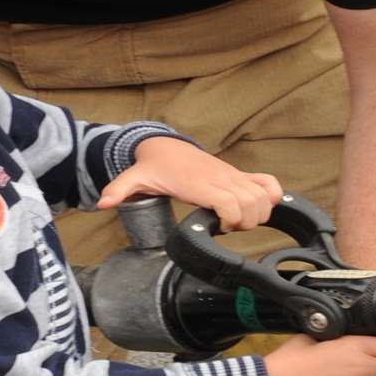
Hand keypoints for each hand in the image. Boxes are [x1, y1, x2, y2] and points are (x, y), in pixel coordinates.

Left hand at [94, 136, 281, 231]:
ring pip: (263, 195)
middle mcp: (220, 177)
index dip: (232, 218)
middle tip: (230, 229)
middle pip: (251, 202)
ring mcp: (232, 175)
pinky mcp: (238, 175)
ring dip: (260, 213)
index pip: (229, 199)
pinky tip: (264, 207)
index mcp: (199, 182)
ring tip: (241, 222)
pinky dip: (273, 195)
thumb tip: (102, 203)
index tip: (221, 227)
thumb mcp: (135, 178)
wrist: (165, 146)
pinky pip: (268, 182)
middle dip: (248, 222)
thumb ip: (120, 190)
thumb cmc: (155, 166)